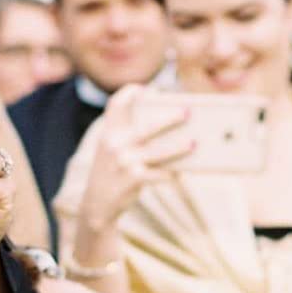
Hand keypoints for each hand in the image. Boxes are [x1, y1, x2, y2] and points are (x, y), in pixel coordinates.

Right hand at [79, 85, 192, 233]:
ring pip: (157, 151)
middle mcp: (114, 143)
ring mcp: (123, 161)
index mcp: (108, 132)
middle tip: (188, 112)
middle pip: (146, 126)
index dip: (132, 92)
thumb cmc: (113, 172)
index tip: (150, 89)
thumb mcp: (113, 149)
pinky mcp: (133, 179)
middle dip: (169, 118)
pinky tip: (182, 172)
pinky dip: (172, 173)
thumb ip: (129, 136)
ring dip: (178, 147)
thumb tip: (168, 128)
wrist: (97, 203)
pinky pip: (160, 174)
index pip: (116, 104)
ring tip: (194, 143)